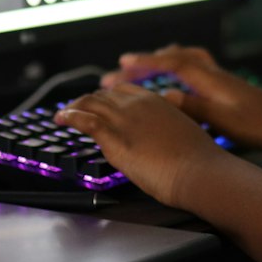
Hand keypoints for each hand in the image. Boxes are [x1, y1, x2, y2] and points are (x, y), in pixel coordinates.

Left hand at [54, 84, 221, 205]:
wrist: (200, 171)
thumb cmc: (198, 161)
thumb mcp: (183, 134)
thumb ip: (167, 129)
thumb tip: (161, 138)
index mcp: (157, 101)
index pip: (124, 90)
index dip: (108, 96)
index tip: (100, 103)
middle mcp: (139, 104)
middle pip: (104, 95)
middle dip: (88, 101)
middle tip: (77, 109)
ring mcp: (125, 118)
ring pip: (90, 103)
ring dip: (73, 106)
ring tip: (63, 113)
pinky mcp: (114, 137)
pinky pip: (85, 119)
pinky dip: (69, 116)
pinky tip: (61, 118)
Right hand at [102, 46, 261, 149]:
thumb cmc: (260, 126)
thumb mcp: (226, 121)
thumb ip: (196, 108)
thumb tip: (164, 96)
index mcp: (211, 80)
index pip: (171, 64)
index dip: (144, 64)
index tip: (120, 66)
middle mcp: (213, 73)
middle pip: (174, 57)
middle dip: (146, 61)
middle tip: (119, 68)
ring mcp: (220, 76)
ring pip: (185, 57)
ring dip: (161, 58)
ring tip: (140, 65)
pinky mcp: (225, 83)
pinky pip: (195, 64)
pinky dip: (178, 63)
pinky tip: (175, 77)